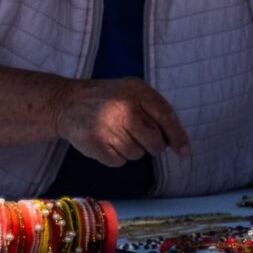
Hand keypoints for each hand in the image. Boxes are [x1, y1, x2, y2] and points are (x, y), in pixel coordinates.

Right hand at [56, 78, 190, 166]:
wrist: (67, 103)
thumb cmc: (107, 99)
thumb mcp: (132, 92)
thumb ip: (155, 111)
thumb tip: (176, 143)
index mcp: (137, 91)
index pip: (166, 116)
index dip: (178, 136)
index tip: (185, 151)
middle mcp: (124, 108)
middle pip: (154, 141)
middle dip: (153, 145)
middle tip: (140, 137)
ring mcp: (109, 127)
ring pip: (137, 154)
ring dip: (132, 149)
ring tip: (116, 133)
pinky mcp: (97, 145)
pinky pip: (120, 162)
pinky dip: (116, 156)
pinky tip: (106, 141)